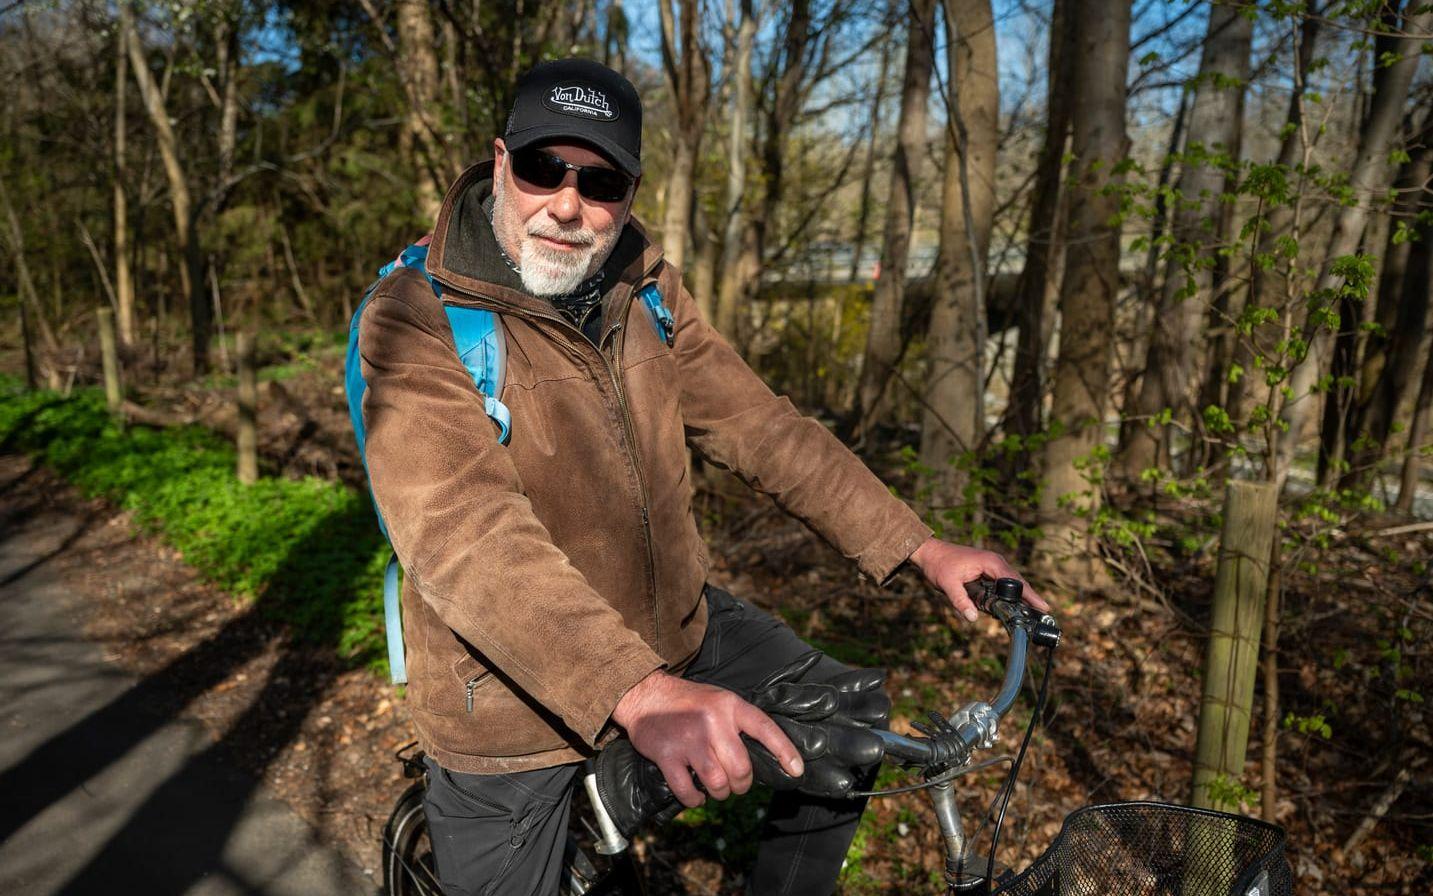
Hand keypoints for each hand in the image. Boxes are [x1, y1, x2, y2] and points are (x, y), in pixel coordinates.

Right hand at [611, 671, 802, 806]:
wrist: (646, 694)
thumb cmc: (688, 702)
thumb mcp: (719, 701)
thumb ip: (739, 723)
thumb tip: (763, 758)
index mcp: (730, 706)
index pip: (766, 729)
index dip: (785, 752)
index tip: (797, 771)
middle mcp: (713, 721)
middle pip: (741, 768)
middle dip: (742, 784)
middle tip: (736, 784)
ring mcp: (689, 739)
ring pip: (717, 782)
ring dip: (720, 794)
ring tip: (716, 789)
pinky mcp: (667, 755)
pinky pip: (687, 790)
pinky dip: (694, 799)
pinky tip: (696, 794)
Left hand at [909, 538, 1049, 622]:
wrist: (930, 552)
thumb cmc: (939, 565)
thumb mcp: (948, 585)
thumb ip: (960, 601)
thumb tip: (972, 618)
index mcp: (990, 562)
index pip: (1015, 581)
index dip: (1030, 595)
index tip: (1043, 607)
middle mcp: (995, 562)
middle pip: (1018, 582)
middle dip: (1030, 598)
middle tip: (1043, 615)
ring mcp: (992, 565)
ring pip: (1011, 583)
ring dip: (1020, 597)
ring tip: (1032, 614)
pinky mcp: (987, 570)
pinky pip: (1003, 583)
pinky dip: (1009, 594)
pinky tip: (1013, 606)